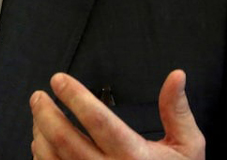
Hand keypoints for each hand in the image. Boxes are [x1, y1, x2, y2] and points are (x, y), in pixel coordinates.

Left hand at [30, 70, 204, 159]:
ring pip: (52, 157)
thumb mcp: (187, 147)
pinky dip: (41, 154)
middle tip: (38, 95)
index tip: (58, 79)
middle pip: (65, 139)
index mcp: (134, 156)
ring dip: (40, 132)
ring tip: (39, 114)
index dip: (75, 96)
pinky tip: (42, 140)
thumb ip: (177, 111)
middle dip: (45, 112)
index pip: (98, 120)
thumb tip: (176, 76)